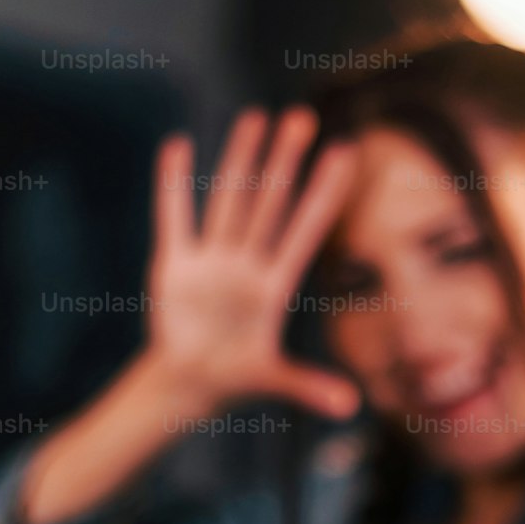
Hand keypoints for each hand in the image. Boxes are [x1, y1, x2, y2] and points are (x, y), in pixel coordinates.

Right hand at [146, 107, 361, 417]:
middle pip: (270, 202)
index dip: (325, 193)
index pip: (306, 230)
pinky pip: (174, 218)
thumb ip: (308, 387)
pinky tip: (178, 147)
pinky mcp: (174, 265)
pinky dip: (172, 185)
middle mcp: (247, 262)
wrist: (189, 382)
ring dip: (241, 158)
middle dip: (285, 161)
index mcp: (274, 286)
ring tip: (256, 116)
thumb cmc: (236, 375)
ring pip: (229, 198)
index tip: (346, 153)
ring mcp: (211, 259)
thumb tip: (351, 408)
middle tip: (303, 116)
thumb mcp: (273, 380)